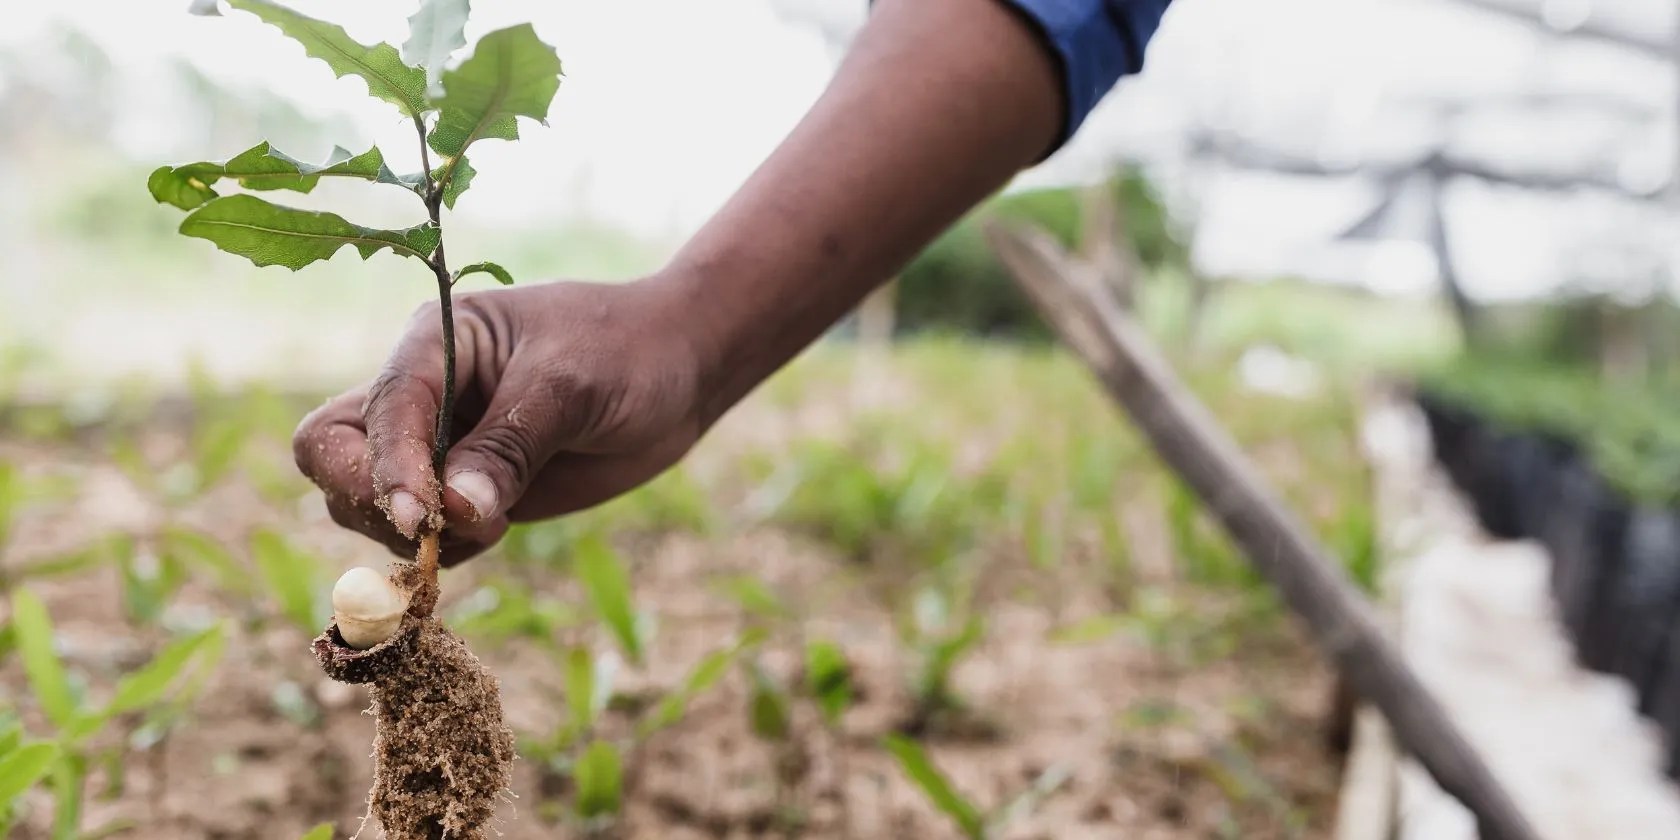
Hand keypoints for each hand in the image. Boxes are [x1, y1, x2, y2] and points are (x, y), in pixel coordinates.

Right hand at [294, 277, 707, 563]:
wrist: (678, 369)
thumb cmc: (625, 351)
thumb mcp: (570, 387)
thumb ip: (509, 446)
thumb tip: (454, 512)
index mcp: (432, 343)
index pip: (376, 411)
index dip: (388, 469)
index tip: (423, 518)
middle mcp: (421, 394)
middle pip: (334, 456)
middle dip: (368, 500)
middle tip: (435, 531)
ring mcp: (439, 445)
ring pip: (366, 503)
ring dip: (412, 535)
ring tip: (495, 524)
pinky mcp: (467, 489)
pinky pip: (422, 535)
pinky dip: (444, 550)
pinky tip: (499, 531)